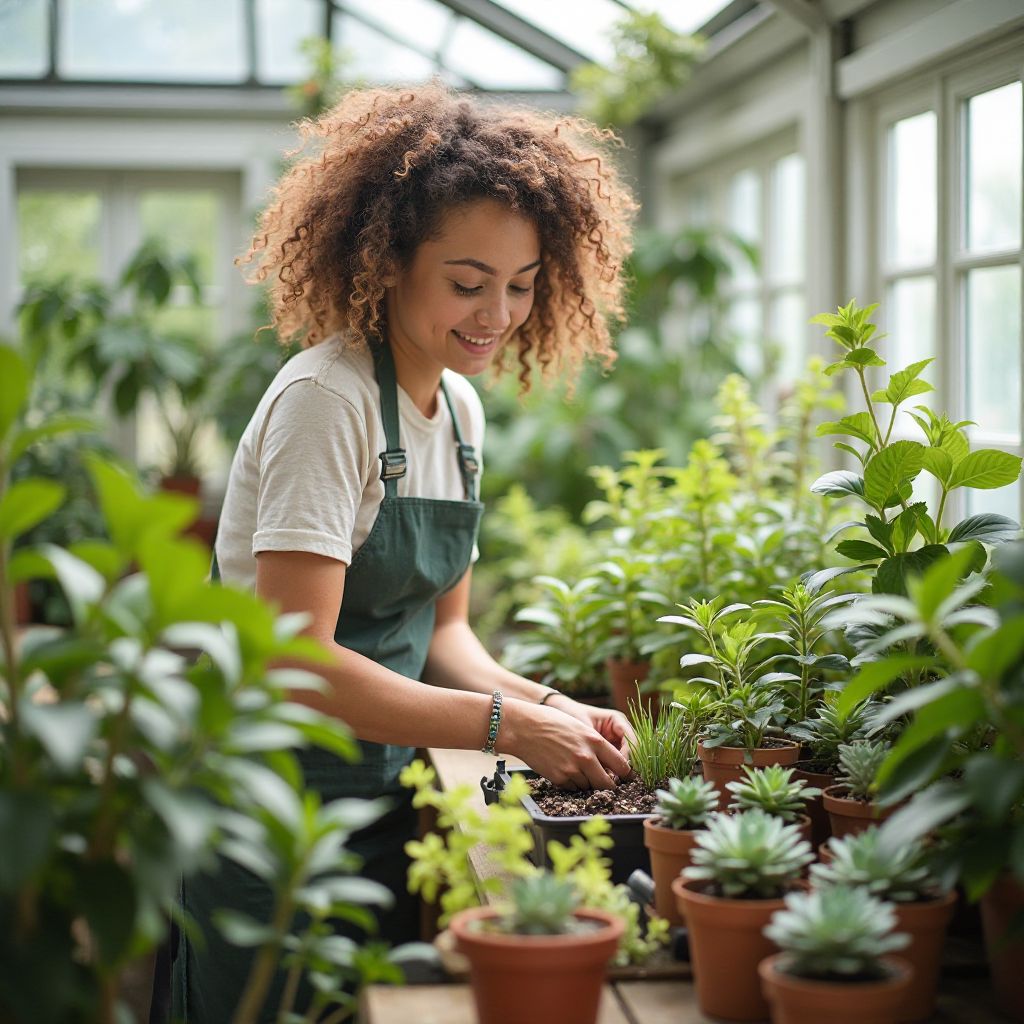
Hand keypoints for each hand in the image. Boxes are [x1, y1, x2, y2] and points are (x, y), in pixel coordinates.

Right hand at [500, 697, 632, 790]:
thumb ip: (595, 743)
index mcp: (595, 740)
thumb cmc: (550, 722)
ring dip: (587, 783)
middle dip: (609, 786)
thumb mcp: (579, 727)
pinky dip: (572, 783)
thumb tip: (609, 761)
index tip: (623, 775)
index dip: (625, 773)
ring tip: (576, 769)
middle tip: (606, 784)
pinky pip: (573, 788)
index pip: (622, 765)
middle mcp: (586, 757)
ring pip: (589, 787)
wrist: (522, 727)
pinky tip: (564, 770)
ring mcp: (572, 769)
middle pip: (608, 784)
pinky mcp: (559, 778)